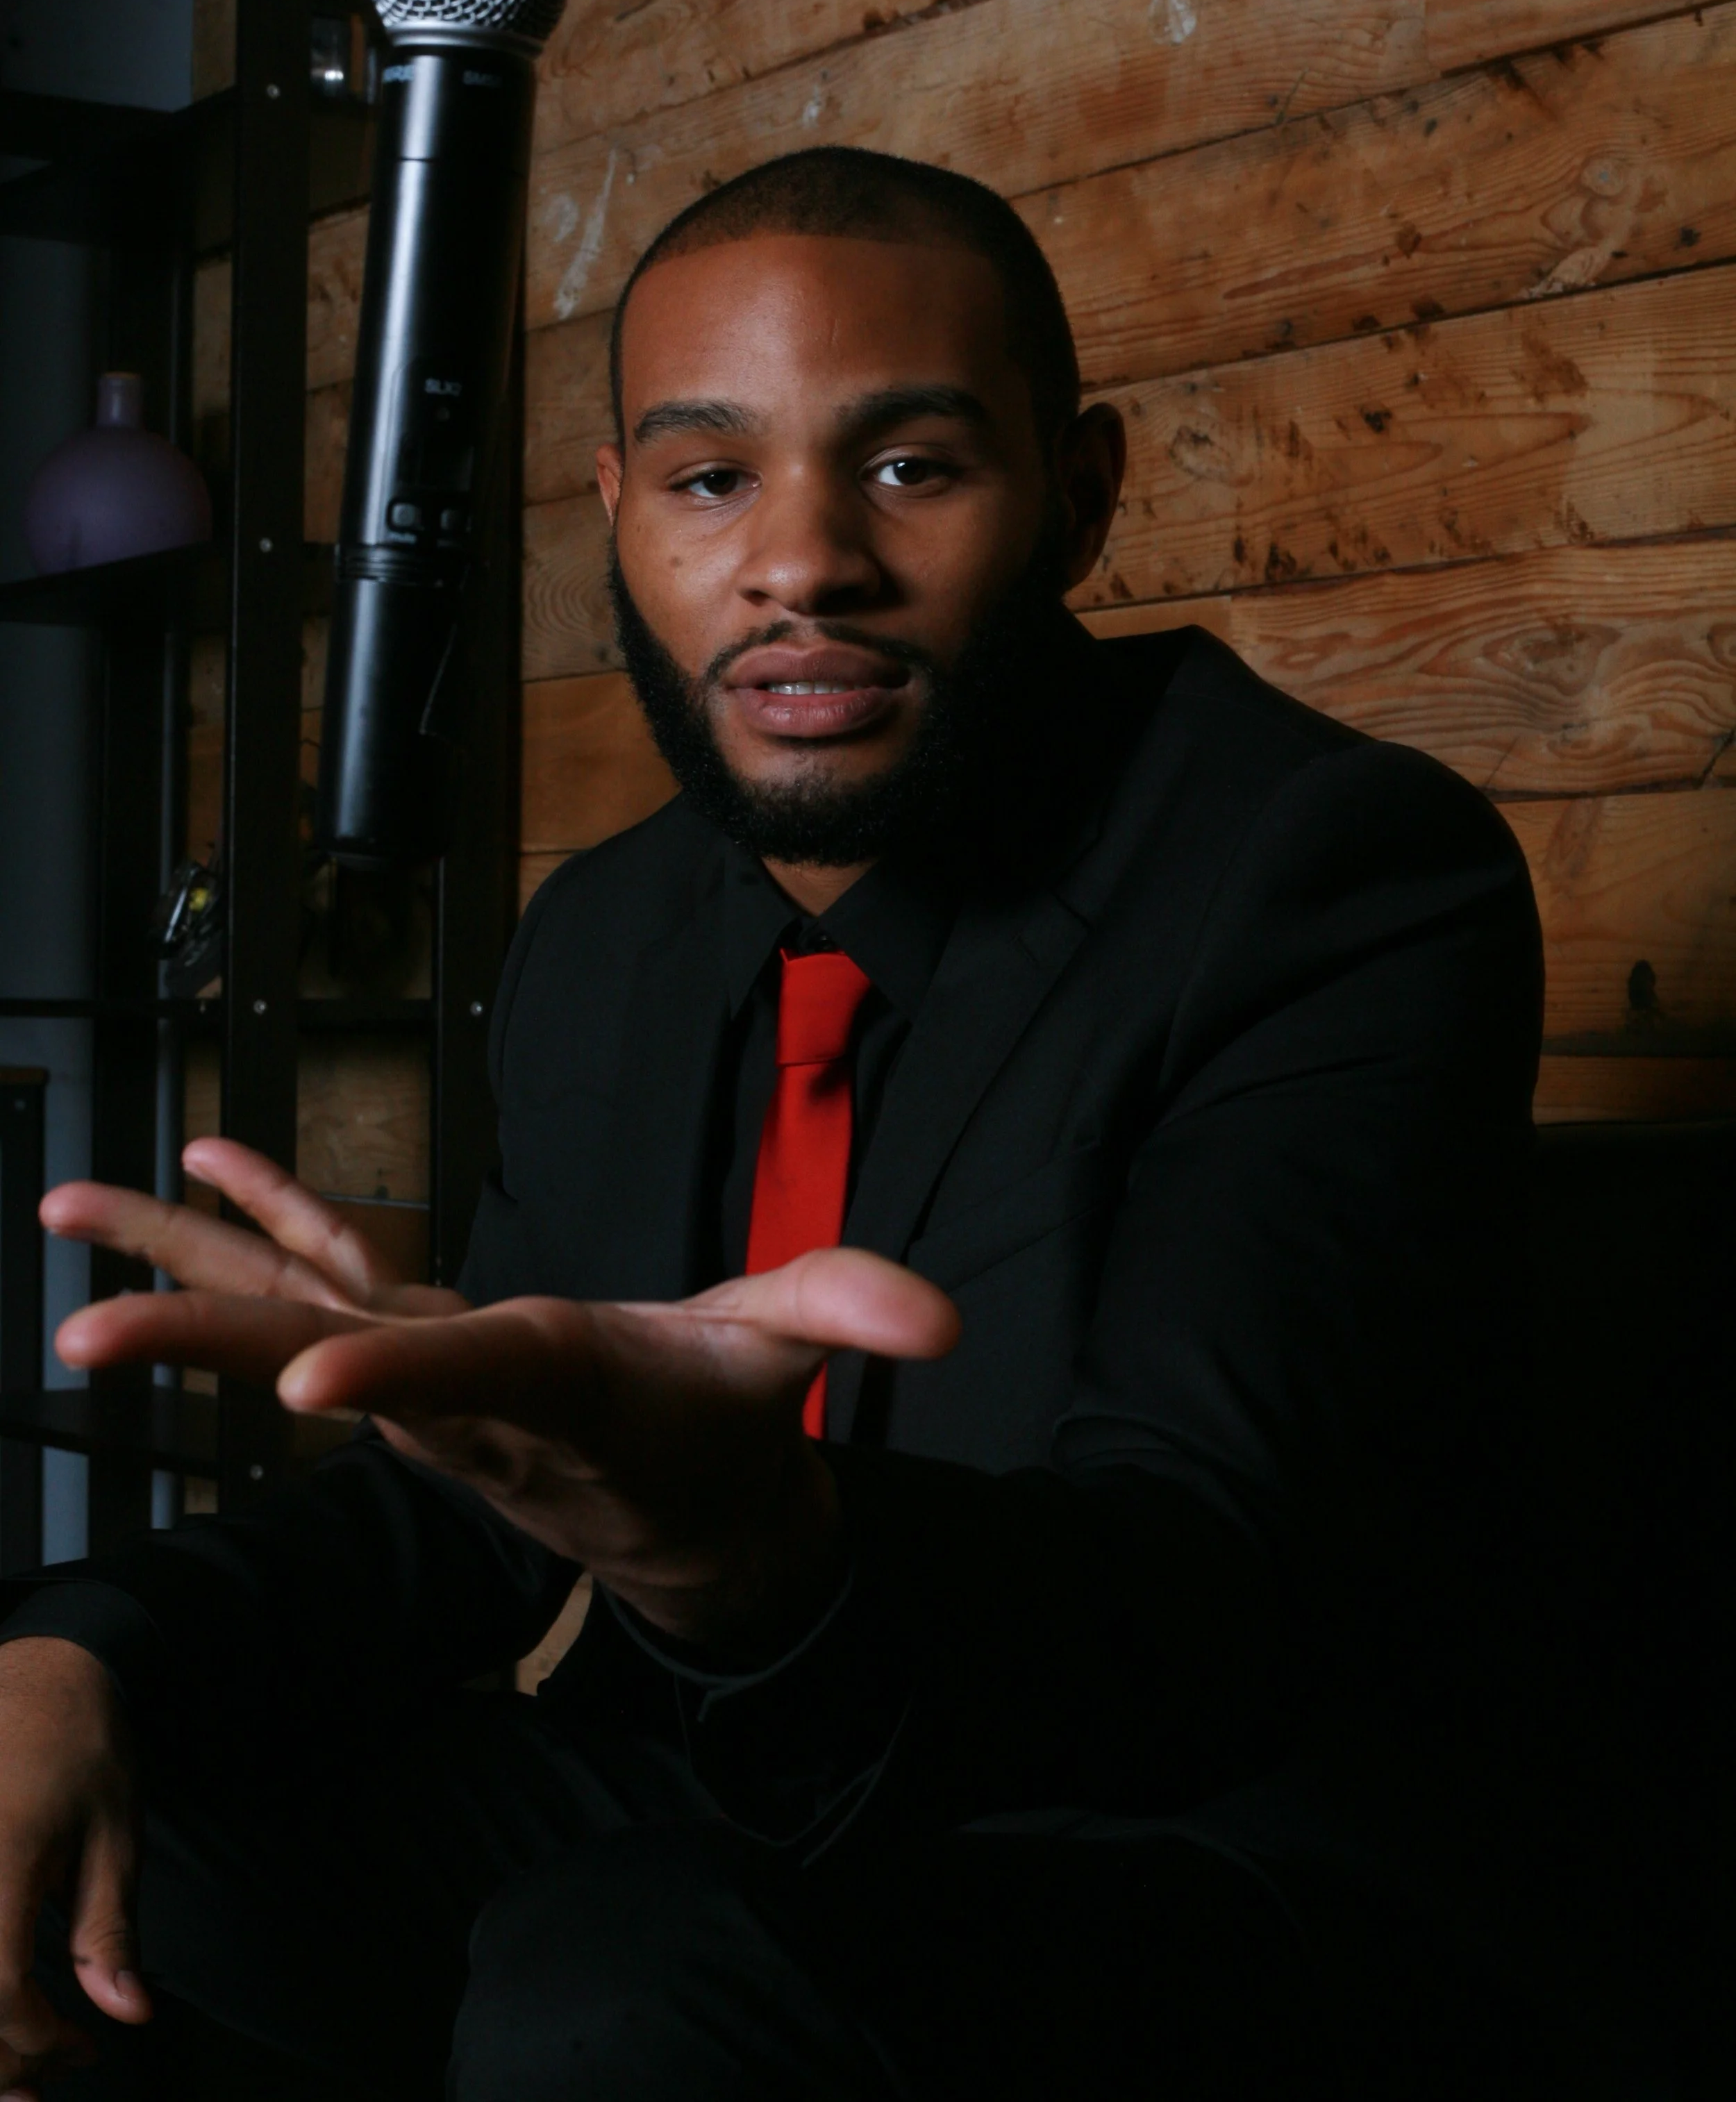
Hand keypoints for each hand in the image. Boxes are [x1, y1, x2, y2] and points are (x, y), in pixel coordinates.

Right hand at [0, 1639, 146, 2097]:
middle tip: (49, 2072)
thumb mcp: (114, 1835)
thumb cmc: (84, 1744)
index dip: (36, 2037)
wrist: (42, 1670)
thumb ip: (109, 1929)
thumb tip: (125, 2015)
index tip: (81, 2051)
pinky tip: (3, 1997)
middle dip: (1, 2055)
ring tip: (21, 2050)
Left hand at [42, 1141, 958, 1654]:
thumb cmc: (721, 1430)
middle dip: (196, 1343)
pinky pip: (319, 1274)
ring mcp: (417, 1374)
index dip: (390, 1382)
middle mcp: (455, 1392)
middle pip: (315, 1360)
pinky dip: (258, 1216)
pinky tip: (200, 1162)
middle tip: (77, 1337)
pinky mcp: (414, 1346)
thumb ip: (847, 1318)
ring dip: (172, 1263)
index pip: (465, 1381)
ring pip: (281, 1310)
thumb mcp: (789, 1365)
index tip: (300, 1389)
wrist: (675, 1522)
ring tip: (64, 1215)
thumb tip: (936, 1325)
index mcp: (550, 1386)